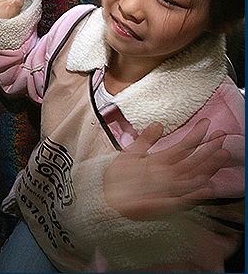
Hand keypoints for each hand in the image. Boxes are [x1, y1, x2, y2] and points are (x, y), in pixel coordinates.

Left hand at [104, 119, 230, 220]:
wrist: (106, 200)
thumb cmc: (118, 180)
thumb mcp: (130, 154)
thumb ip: (145, 140)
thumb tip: (158, 123)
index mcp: (161, 163)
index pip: (182, 148)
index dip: (194, 136)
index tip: (205, 123)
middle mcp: (168, 175)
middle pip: (193, 161)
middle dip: (208, 149)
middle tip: (221, 136)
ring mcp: (168, 189)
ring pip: (193, 177)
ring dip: (208, 167)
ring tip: (221, 154)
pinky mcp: (165, 204)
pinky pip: (184, 199)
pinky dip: (196, 194)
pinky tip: (207, 187)